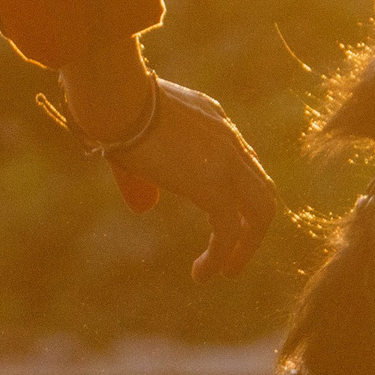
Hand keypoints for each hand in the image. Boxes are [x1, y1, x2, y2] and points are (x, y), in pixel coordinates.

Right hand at [58, 40, 277, 282]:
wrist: (119, 98)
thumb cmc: (113, 111)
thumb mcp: (135, 142)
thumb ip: (145, 176)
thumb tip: (144, 207)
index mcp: (214, 122)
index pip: (243, 162)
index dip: (236, 195)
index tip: (221, 218)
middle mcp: (228, 139)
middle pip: (261, 188)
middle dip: (252, 226)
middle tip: (234, 253)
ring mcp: (227, 161)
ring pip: (260, 212)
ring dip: (246, 247)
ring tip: (226, 271)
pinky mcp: (214, 185)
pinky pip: (230, 231)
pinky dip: (221, 258)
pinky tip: (202, 275)